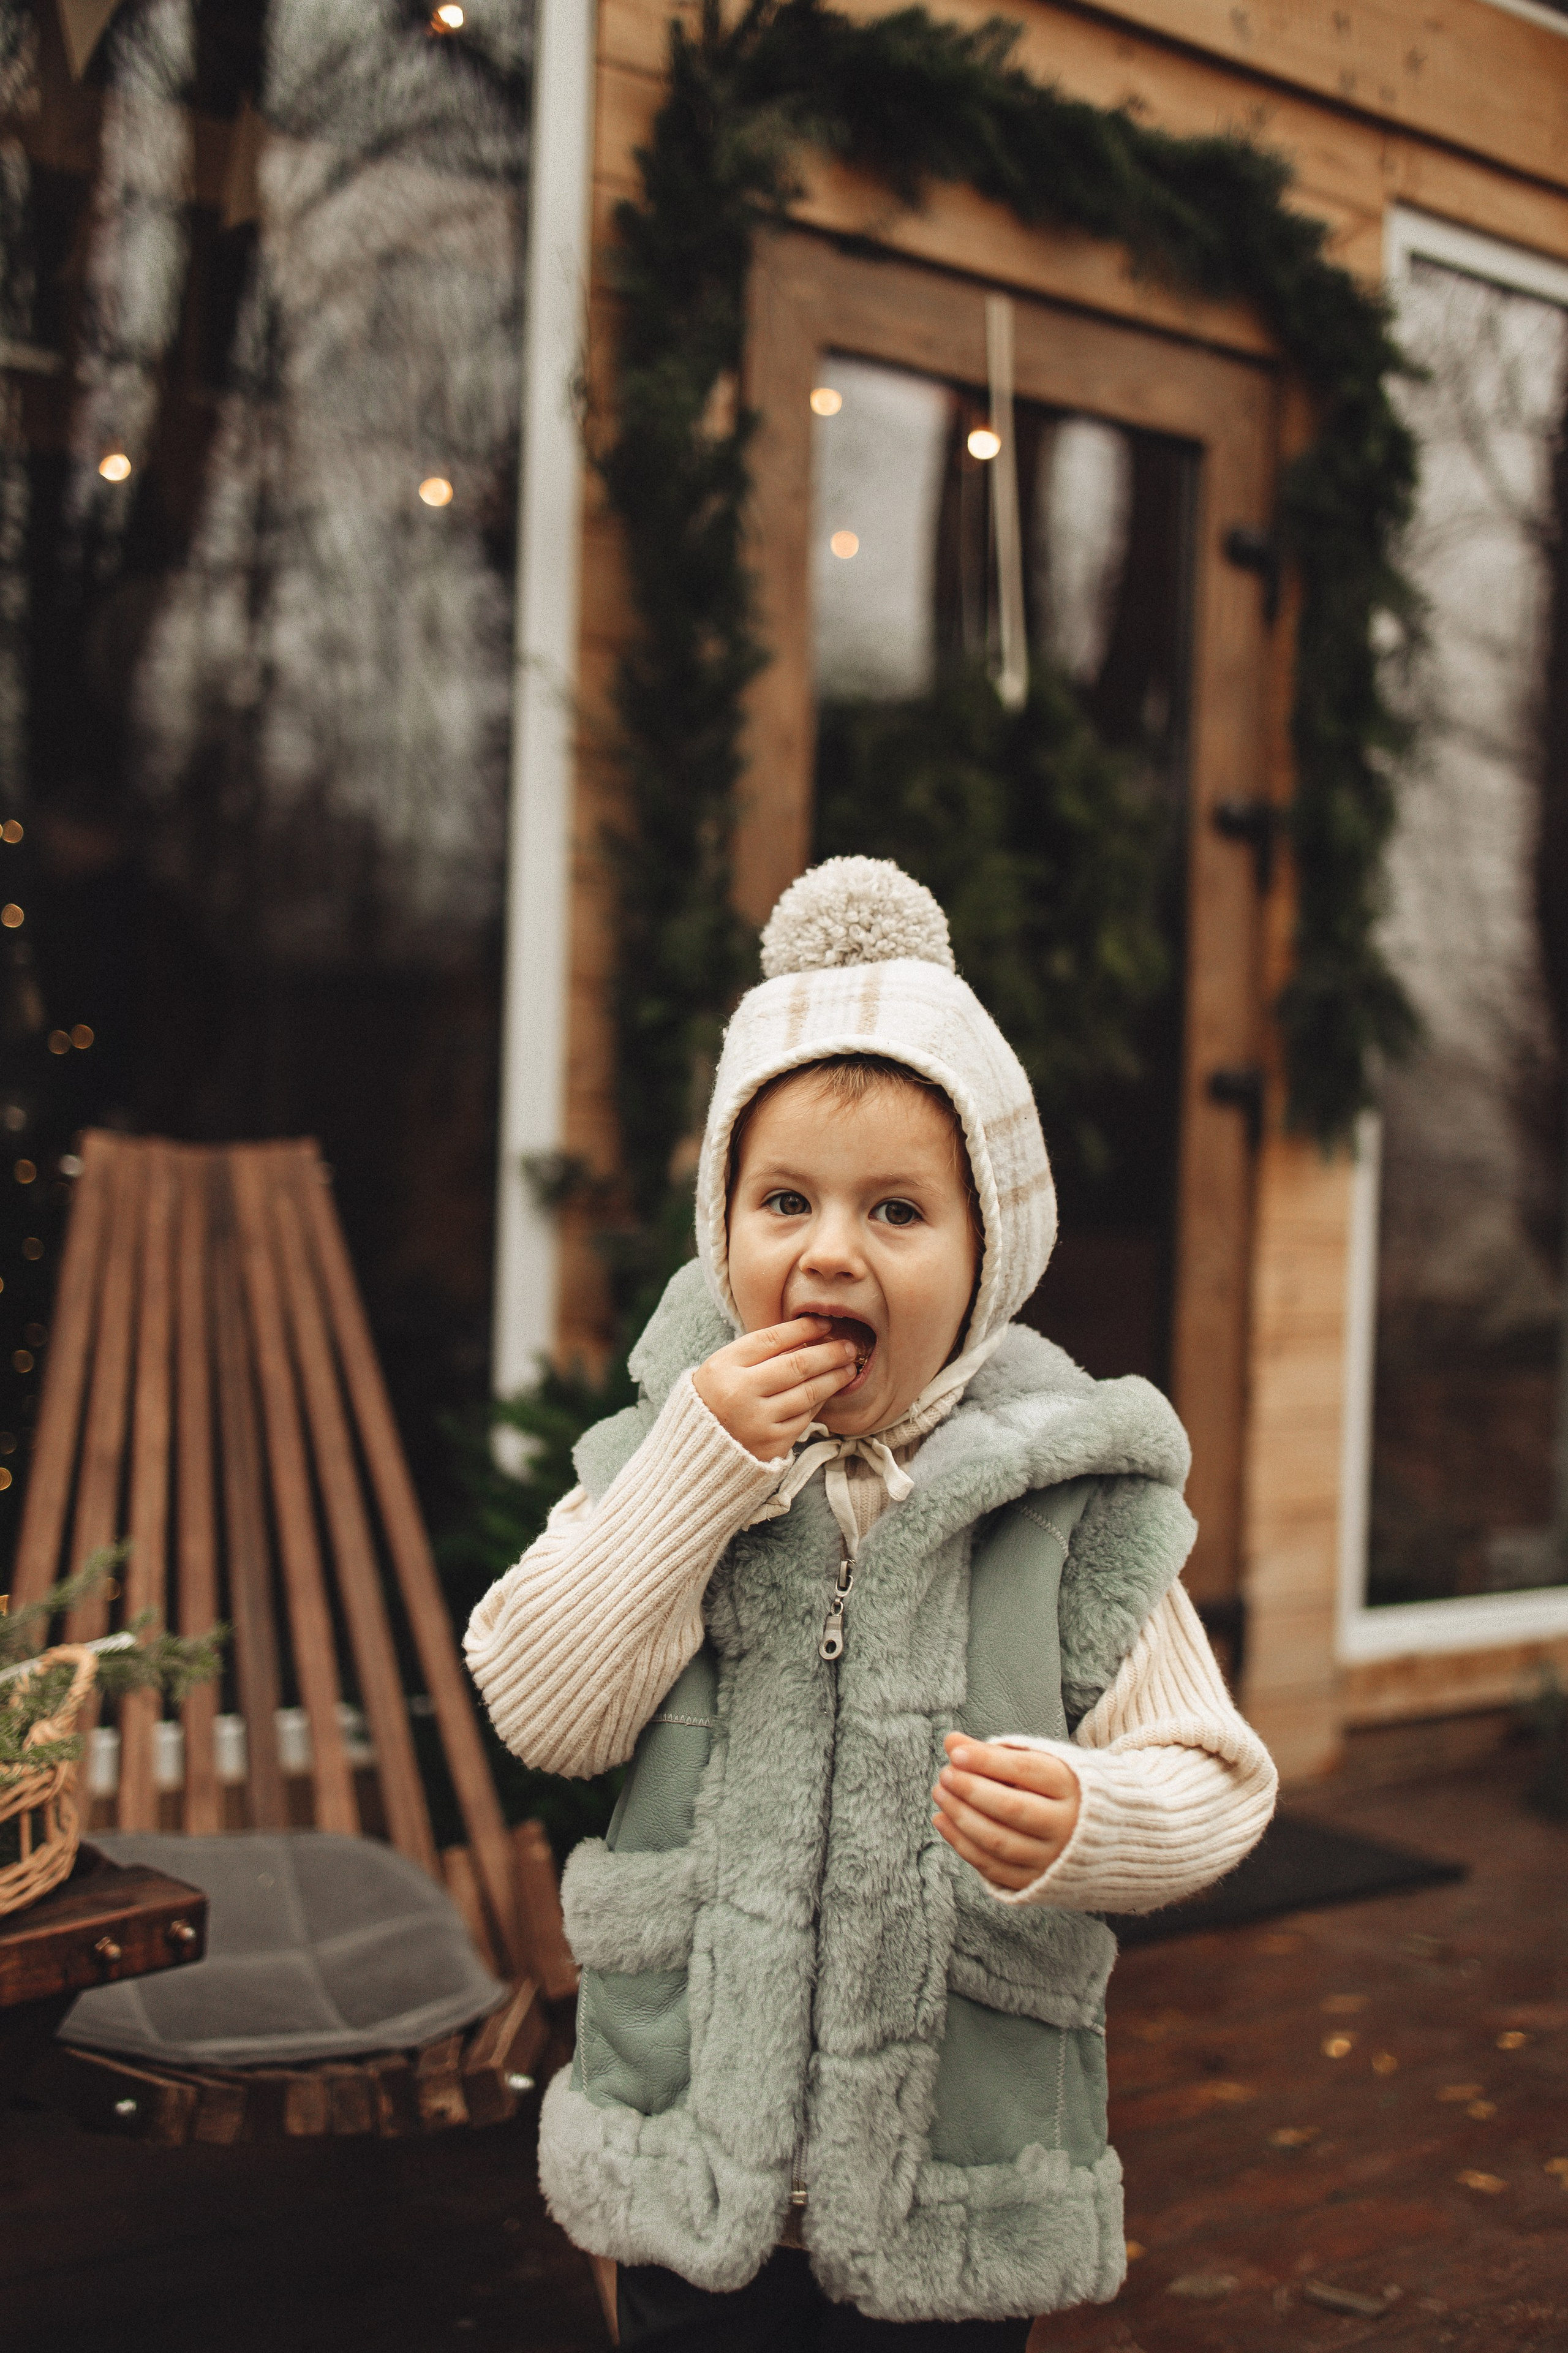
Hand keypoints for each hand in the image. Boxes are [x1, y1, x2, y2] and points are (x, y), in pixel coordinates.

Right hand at [692, 1317, 859, 1460]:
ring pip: (808, 1392)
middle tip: (849, 1346)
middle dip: (829, 1353)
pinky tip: (828, 1392)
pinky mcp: (772, 1443)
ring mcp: (757, 1420)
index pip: (772, 1339)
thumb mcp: (721, 1370)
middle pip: (797, 1365)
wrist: (696, 1455)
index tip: (824, 1323)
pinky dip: (819, 1402)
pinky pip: (805, 1417)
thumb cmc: (712, 1403)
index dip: (803, 1329)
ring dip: (834, 1378)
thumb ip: (755, 1354)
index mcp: (723, 1367)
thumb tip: (804, 1337)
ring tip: (849, 1368)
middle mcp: (740, 1393)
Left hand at [932, 1733, 1080, 1890]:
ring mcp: (1052, 1858)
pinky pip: (993, 1868)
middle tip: (945, 1775)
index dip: (987, 1761)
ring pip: (998, 1841)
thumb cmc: (1062, 1789)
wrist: (1107, 1836)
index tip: (956, 1752)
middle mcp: (1066, 1825)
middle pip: (1011, 1808)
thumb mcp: (1040, 1762)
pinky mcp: (1036, 1883)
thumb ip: (996, 1753)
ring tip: (940, 1793)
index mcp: (1072, 1787)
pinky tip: (943, 1820)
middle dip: (971, 1790)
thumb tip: (951, 1742)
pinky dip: (962, 1845)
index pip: (1025, 1770)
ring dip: (961, 1817)